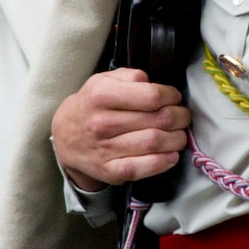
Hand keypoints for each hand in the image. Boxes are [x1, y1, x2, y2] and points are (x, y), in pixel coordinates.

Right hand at [51, 68, 190, 191]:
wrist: (65, 137)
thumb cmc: (90, 105)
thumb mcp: (102, 81)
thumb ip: (129, 76)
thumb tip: (154, 83)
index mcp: (101, 96)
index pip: (151, 96)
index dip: (171, 96)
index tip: (175, 97)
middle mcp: (102, 122)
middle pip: (158, 120)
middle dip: (180, 117)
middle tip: (183, 116)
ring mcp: (106, 149)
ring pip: (155, 143)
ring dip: (177, 139)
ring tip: (179, 134)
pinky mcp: (110, 171)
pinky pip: (143, 167)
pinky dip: (164, 162)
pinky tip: (171, 154)